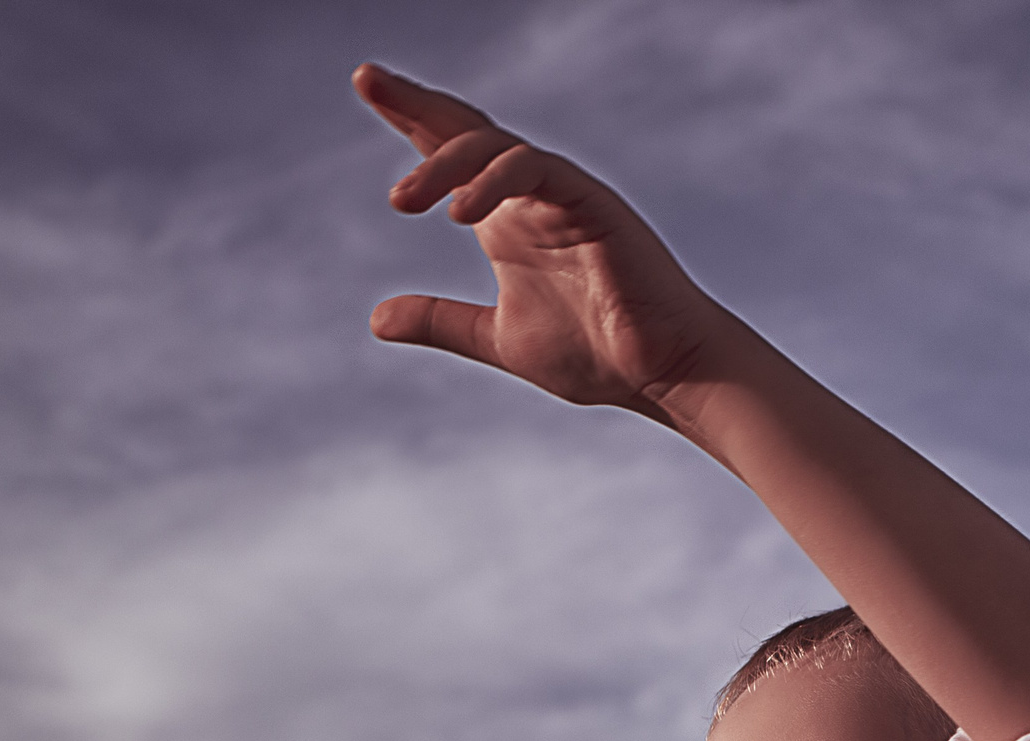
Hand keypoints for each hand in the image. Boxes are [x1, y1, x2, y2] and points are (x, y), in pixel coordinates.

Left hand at [353, 62, 733, 413]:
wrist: (664, 374)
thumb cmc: (600, 358)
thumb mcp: (500, 340)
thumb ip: (443, 322)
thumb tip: (375, 319)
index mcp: (509, 223)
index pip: (453, 155)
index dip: (410, 122)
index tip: (367, 88)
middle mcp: (532, 199)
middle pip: (468, 130)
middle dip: (415, 101)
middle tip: (365, 77)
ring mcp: (563, 196)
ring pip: (493, 146)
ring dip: (443, 163)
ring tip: (403, 200)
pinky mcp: (592, 201)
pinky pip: (535, 168)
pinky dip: (494, 181)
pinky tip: (460, 212)